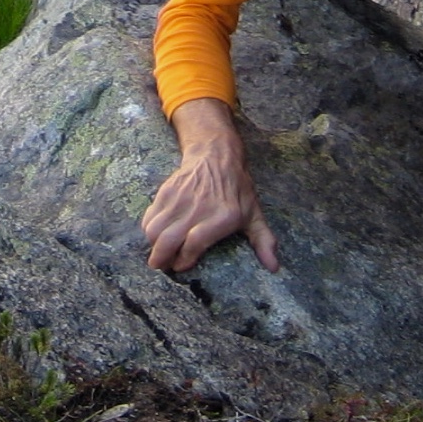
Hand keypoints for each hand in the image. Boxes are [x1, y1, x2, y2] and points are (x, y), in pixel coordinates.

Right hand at [142, 97, 278, 273]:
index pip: (194, 243)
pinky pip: (149, 216)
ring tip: (159, 252)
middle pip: (169, 239)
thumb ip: (263, 241)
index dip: (184, 259)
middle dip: (161, 259)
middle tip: (163, 266)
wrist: (217, 154)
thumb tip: (274, 267)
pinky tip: (157, 235)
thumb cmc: (237, 189)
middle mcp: (199, 207)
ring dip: (153, 246)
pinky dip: (149, 229)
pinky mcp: (166, 191)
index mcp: (223, 216)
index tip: (182, 266)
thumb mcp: (254, 213)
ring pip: (154, 230)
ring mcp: (180, 198)